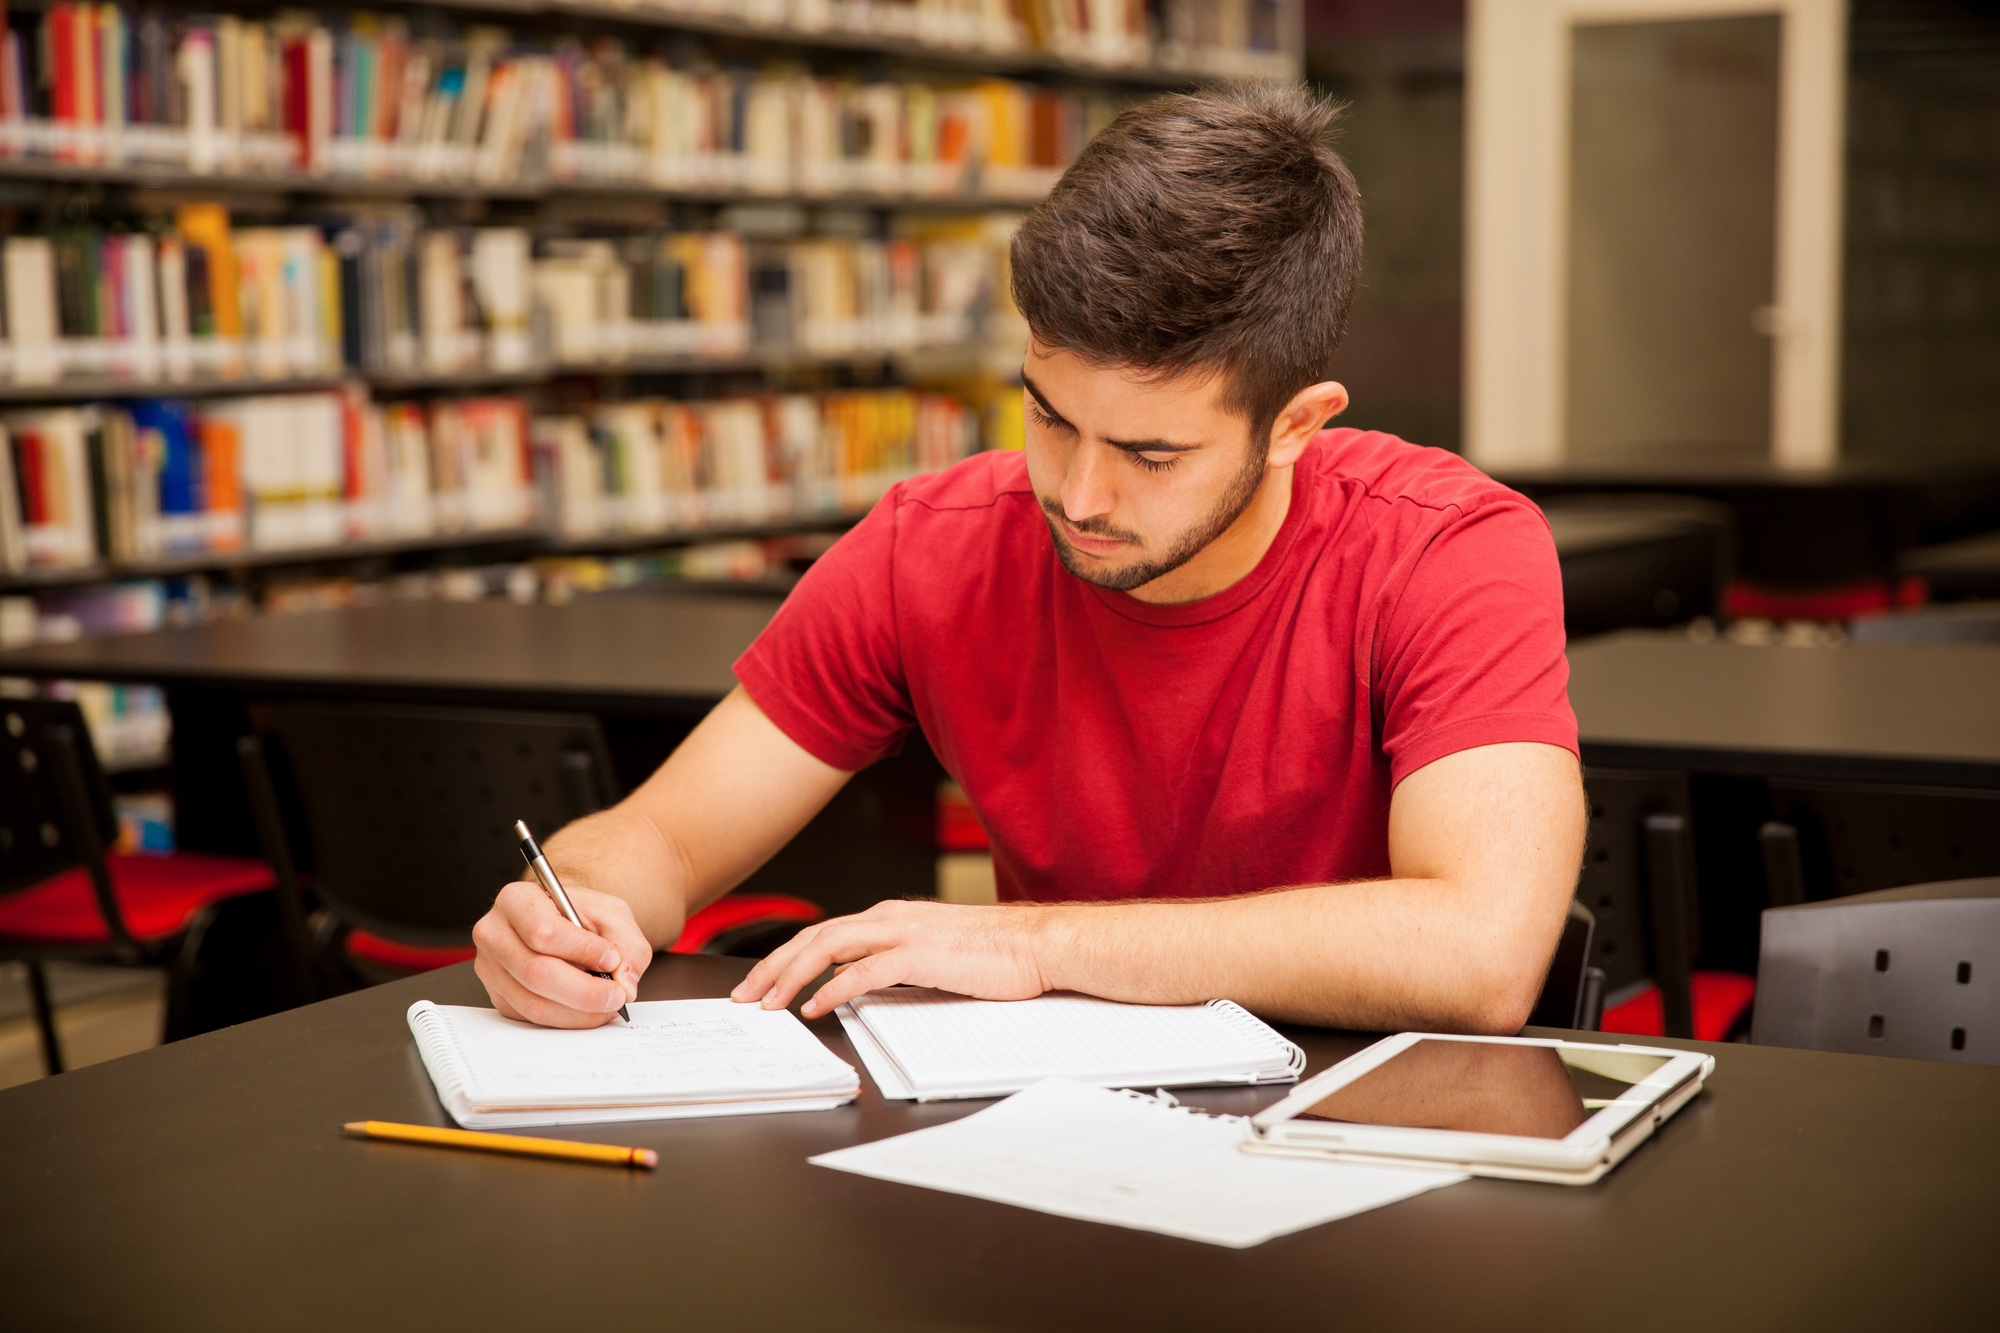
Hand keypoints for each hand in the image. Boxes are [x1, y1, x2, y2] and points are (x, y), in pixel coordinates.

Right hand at [472, 881, 651, 1027]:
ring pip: (534, 1003)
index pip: (543, 932)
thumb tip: (625, 984)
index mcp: (516, 900)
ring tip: (607, 1003)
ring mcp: (491, 970)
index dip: (581, 950)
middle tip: (617, 995)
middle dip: (584, 991)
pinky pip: (532, 1018)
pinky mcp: (499, 996)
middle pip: (536, 973)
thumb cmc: (581, 914)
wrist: (562, 921)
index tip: (613, 959)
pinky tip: (587, 1010)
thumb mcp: (612, 914)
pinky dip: (567, 1019)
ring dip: (578, 1012)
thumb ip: (627, 944)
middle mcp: (494, 935)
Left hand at [730, 900, 1056, 1017]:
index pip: (824, 934)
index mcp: (892, 917)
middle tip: (746, 995)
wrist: (1039, 944)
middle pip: (814, 937)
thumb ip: (896, 963)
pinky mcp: (920, 955)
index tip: (762, 982)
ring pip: (828, 948)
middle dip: (773, 966)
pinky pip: (862, 972)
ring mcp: (904, 934)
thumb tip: (860, 987)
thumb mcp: (934, 954)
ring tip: (768, 1002)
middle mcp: (890, 918)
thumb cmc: (995, 953)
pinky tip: (815, 1006)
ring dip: (791, 976)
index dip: (786, 957)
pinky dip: (832, 988)